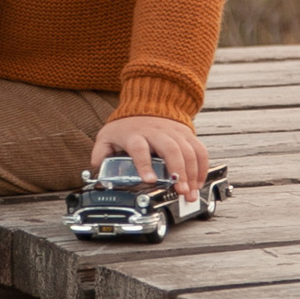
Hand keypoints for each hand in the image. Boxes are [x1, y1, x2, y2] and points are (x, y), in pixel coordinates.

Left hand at [91, 115, 209, 199]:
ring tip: (190, 193)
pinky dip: (202, 167)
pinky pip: (199, 150)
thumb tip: (97, 172)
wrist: (147, 105)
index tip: (149, 180)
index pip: (139, 148)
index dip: (144, 164)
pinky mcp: (187, 134)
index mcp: (135, 134)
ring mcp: (174, 132)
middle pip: (171, 149)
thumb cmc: (127, 126)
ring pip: (188, 151)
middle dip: (178, 172)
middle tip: (180, 191)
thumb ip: (100, 154)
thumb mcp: (107, 137)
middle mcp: (157, 132)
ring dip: (192, 174)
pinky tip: (198, 183)